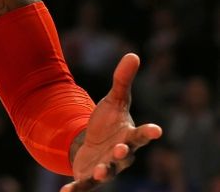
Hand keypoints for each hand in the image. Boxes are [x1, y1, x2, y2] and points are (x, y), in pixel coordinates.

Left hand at [60, 53, 162, 190]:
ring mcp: (106, 166)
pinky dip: (75, 188)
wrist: (94, 143)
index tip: (157, 130)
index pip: (141, 133)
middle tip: (122, 150)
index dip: (148, 132)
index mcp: (128, 135)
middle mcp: (120, 154)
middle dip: (124, 153)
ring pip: (108, 171)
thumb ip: (122, 80)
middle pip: (125, 155)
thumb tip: (133, 54)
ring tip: (100, 172)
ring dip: (104, 172)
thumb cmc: (109, 122)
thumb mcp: (114, 100)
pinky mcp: (90, 175)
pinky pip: (84, 184)